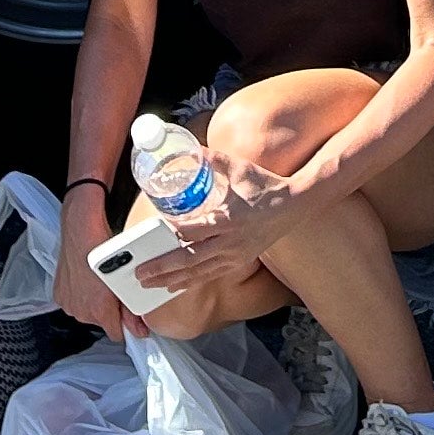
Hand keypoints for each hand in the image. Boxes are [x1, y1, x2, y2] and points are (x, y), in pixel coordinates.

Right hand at [54, 195, 138, 340]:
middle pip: (100, 322)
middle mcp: (81, 310)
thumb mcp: (123, 281)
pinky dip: (79, 295)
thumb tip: (139, 331)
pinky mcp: (59, 295)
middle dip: (106, 309)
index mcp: (99, 309)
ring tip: (95, 282)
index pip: (115, 335)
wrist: (82, 231)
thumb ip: (130, 311)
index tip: (125, 316)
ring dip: (91, 302)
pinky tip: (84, 280)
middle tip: (109, 289)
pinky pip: (73, 302)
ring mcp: (69, 303)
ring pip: (86, 312)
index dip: (123, 325)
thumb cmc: (103, 250)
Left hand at [136, 144, 302, 288]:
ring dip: (172, 280)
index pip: (194, 230)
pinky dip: (190, 282)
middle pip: (190, 259)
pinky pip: (210, 275)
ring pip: (198, 273)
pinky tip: (174, 286)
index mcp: (229, 219)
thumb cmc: (264, 185)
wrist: (294, 206)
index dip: (172, 234)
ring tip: (149, 284)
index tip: (152, 233)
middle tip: (139, 273)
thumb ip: (211, 158)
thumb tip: (188, 148)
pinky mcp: (239, 262)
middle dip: (162, 268)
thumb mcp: (238, 168)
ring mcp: (235, 255)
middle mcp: (230, 242)